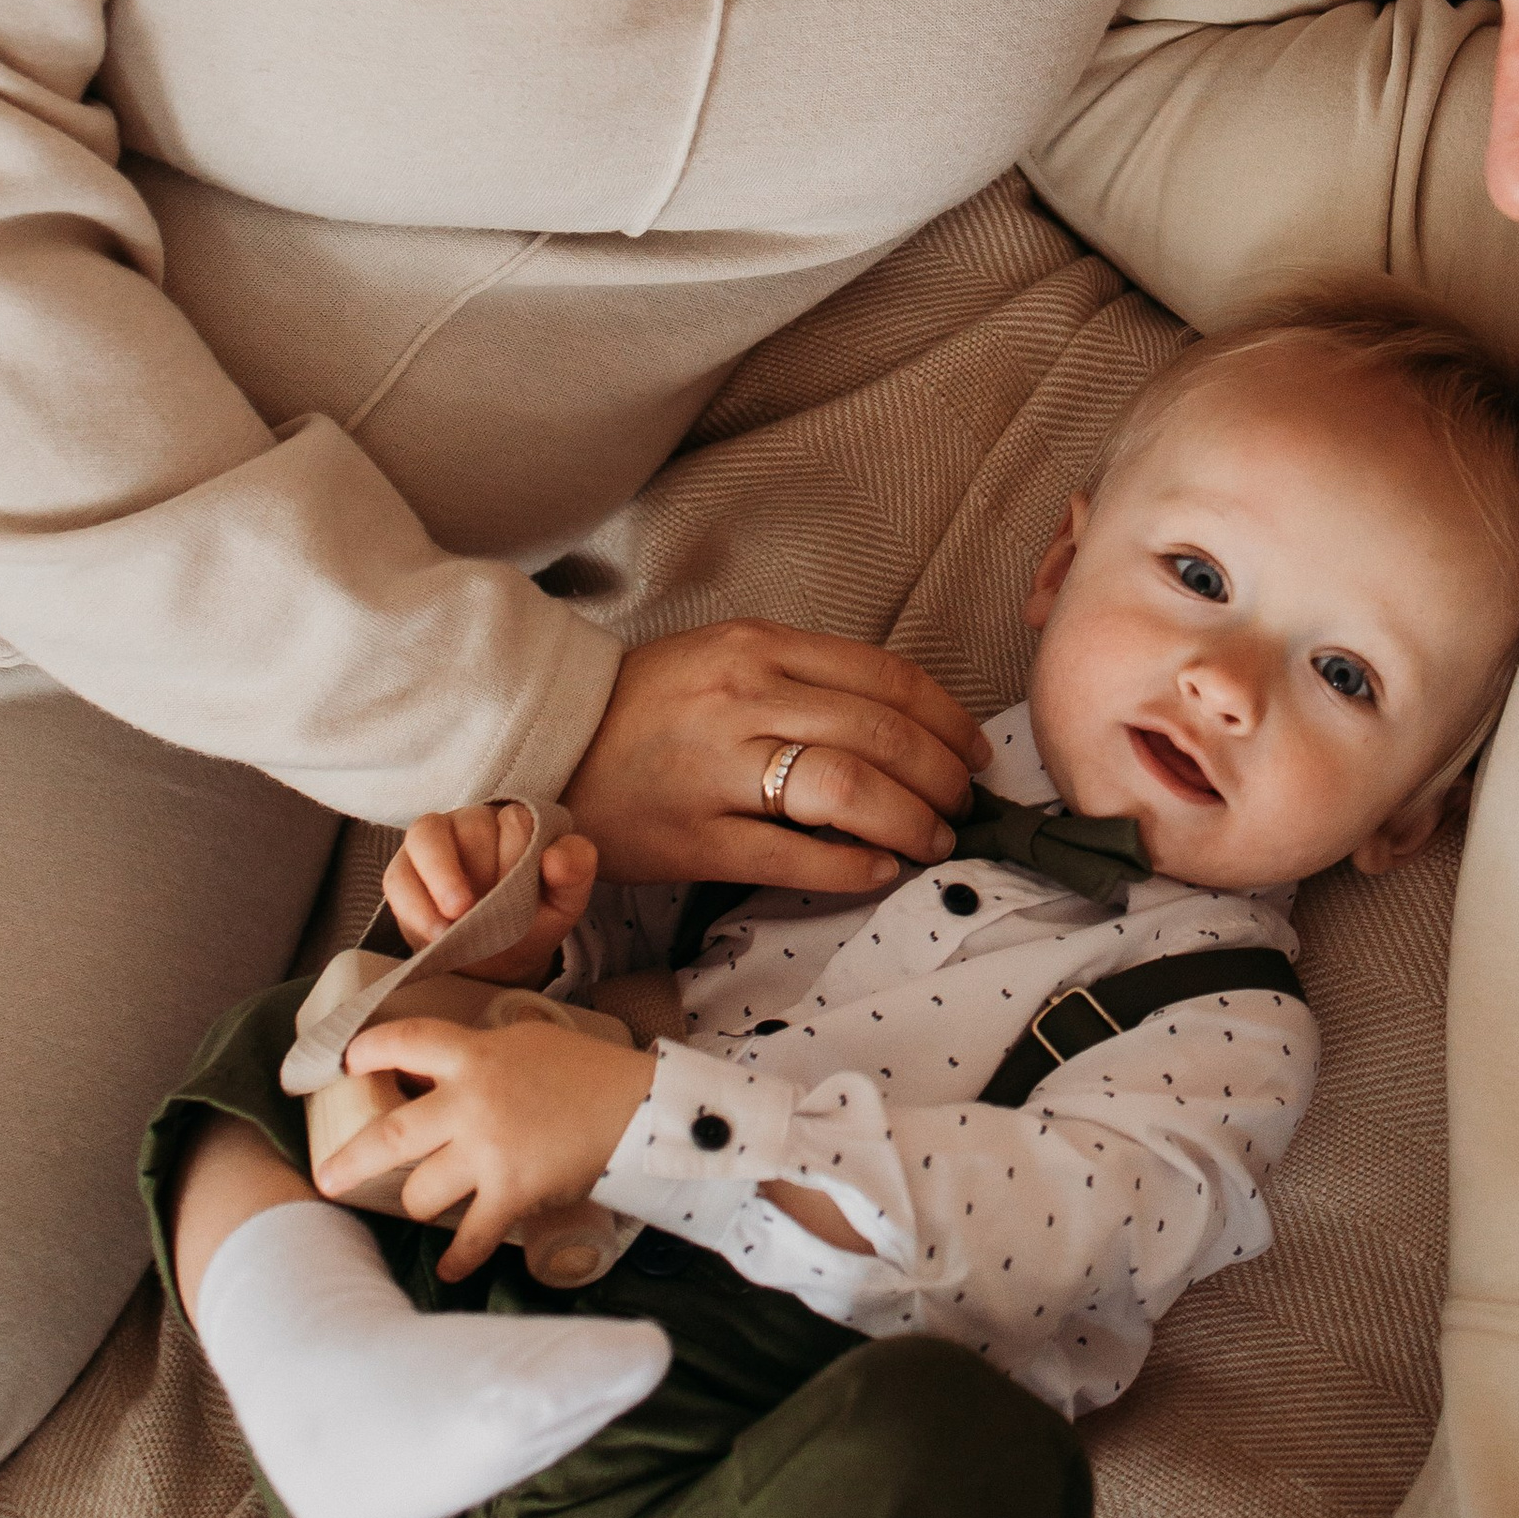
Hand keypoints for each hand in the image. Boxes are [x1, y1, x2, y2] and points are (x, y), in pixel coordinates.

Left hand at [324, 1016, 652, 1281]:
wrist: (640, 1107)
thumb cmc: (590, 1070)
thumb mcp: (530, 1041)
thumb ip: (486, 1052)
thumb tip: (454, 1059)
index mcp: (473, 1055)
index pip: (404, 1041)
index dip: (369, 1051)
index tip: (349, 1064)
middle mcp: (468, 1102)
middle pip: (388, 1134)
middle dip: (349, 1161)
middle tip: (326, 1177)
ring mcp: (486, 1150)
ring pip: (421, 1191)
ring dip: (418, 1203)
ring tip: (423, 1207)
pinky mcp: (511, 1191)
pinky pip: (470, 1236)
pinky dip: (458, 1257)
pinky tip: (449, 1268)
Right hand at [384, 800, 599, 977]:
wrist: (498, 959)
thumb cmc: (531, 919)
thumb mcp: (566, 900)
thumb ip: (575, 869)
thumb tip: (555, 857)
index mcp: (516, 821)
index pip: (515, 821)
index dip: (518, 858)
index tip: (525, 896)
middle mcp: (472, 822)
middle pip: (472, 828)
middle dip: (483, 873)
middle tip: (494, 912)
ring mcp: (433, 843)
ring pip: (428, 837)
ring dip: (443, 879)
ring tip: (459, 919)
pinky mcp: (403, 872)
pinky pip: (399, 877)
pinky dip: (416, 906)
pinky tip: (438, 934)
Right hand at [564, 621, 989, 899]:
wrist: (546, 741)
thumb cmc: (646, 704)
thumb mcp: (726, 656)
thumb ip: (804, 675)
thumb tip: (901, 718)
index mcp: (759, 647)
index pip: (885, 678)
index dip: (947, 719)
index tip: (972, 750)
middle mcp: (744, 699)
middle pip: (881, 736)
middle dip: (941, 777)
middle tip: (961, 803)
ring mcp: (718, 769)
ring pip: (848, 790)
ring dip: (910, 821)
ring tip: (931, 840)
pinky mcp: (694, 836)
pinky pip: (793, 856)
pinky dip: (851, 866)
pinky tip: (878, 870)